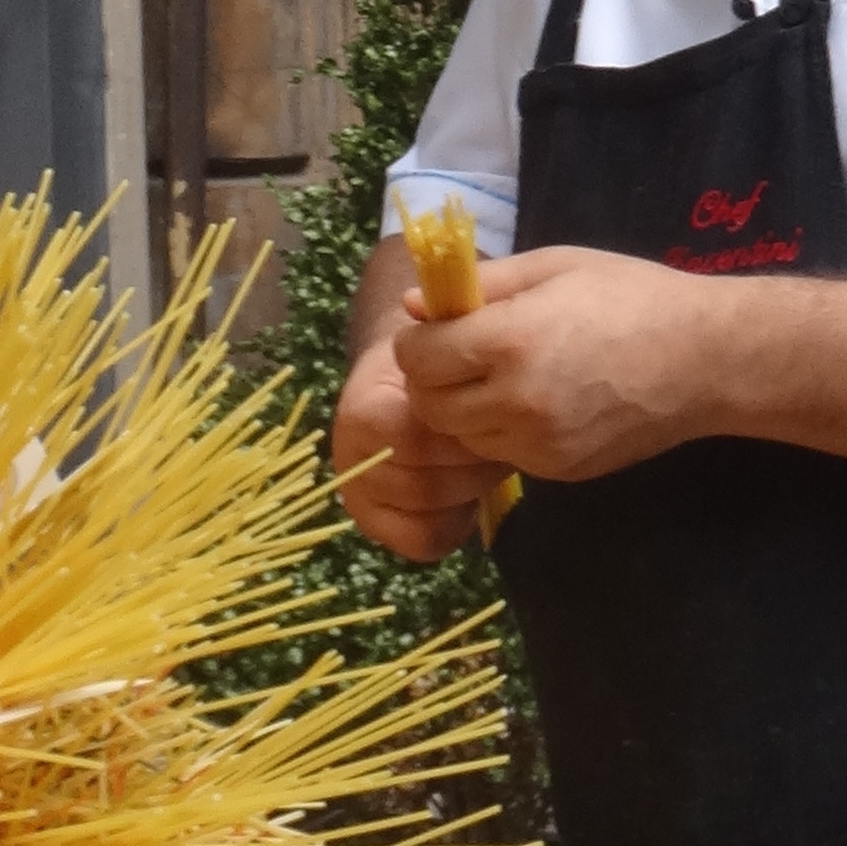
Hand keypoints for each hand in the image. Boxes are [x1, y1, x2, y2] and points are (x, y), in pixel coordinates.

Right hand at [331, 306, 489, 559]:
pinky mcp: (380, 525)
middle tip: (497, 438)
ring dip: (467, 489)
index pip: (410, 436)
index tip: (485, 408)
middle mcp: (349, 457)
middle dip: (471, 464)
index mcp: (362, 406)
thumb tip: (418, 303)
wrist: (411, 375)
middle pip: (423, 482)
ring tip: (485, 458)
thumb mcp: (445, 329)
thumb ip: (442, 322)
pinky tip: (465, 492)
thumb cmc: (438, 355)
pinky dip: (454, 523)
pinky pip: (423, 542)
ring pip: (427, 513)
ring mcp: (361, 495)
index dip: (457, 431)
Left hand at [392, 245, 720, 481]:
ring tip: (502, 379)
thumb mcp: (554, 267)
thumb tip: (413, 306)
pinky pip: (503, 455)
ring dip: (465, 411)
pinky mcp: (558, 470)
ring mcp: (538, 443)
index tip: (438, 329)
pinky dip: (503, 432)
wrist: (708, 359)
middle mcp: (517, 401)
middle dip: (434, 380)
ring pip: (462, 437)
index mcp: (510, 341)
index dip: (418, 342)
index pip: (417, 358)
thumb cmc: (632, 296)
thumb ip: (479, 286)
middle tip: (462, 356)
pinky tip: (538, 402)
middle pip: (430, 406)